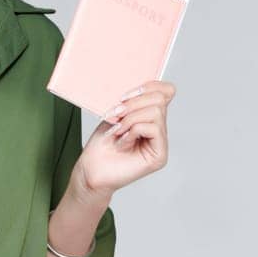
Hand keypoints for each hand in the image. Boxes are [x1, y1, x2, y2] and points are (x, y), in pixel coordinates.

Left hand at [73, 80, 175, 200]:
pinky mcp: (159, 155)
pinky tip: (122, 141)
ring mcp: (161, 143)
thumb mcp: (115, 115)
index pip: (166, 91)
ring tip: (117, 130)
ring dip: (130, 118)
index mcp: (150, 117)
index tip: (123, 96)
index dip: (148, 86)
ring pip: (156, 112)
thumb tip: (143, 87)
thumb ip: (132, 102)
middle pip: (160, 99)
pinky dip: (133, 130)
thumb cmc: (101, 145)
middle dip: (133, 103)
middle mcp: (159, 129)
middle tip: (114, 115)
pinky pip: (153, 128)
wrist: (91, 170)